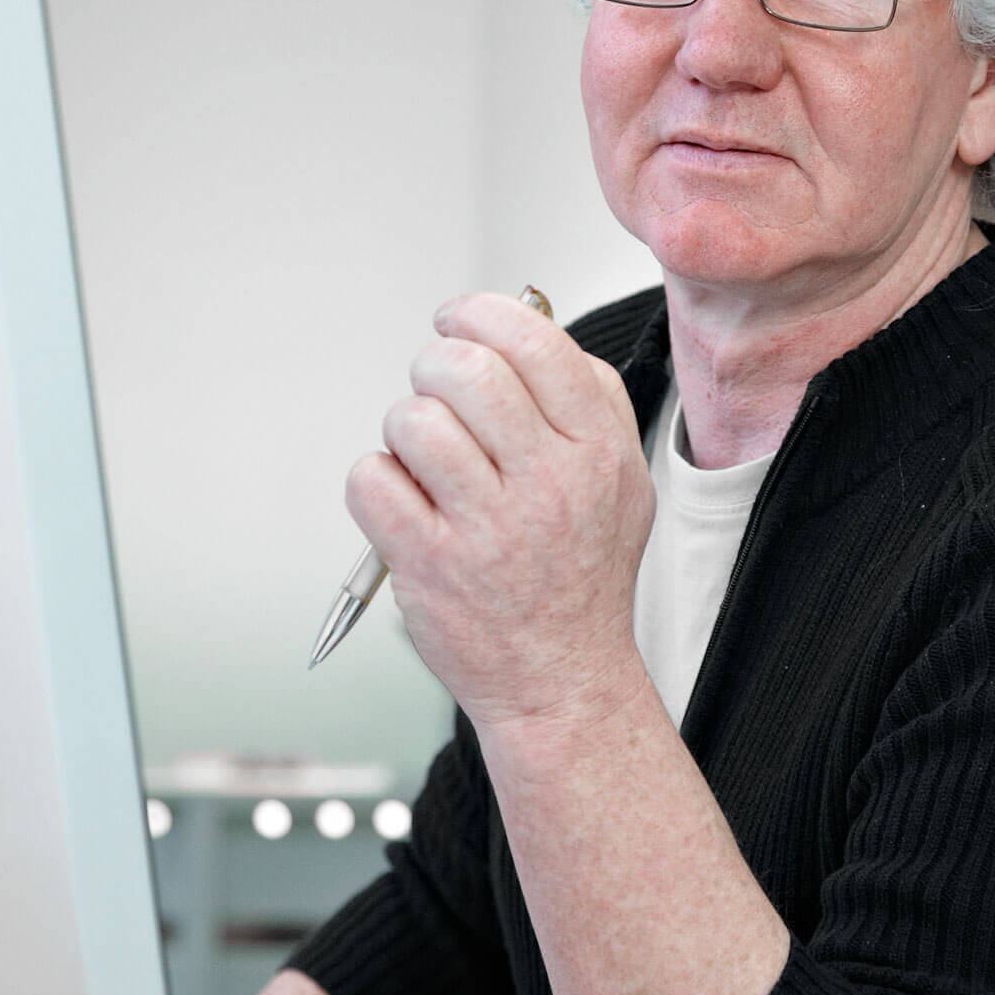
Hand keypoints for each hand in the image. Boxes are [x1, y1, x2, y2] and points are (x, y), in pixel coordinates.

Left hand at [345, 292, 654, 736]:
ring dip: (405, 428)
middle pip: (466, 369)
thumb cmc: (582, 577)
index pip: (534, 341)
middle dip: (434, 364)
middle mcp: (548, 485)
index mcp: (597, 451)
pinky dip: (375, 481)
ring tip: (423, 460)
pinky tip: (403, 502)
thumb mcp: (622, 481)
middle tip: (434, 388)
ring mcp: (487, 528)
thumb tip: (528, 324)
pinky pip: (372, 480)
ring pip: (413, 421)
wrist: (561, 680)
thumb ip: (590, 400)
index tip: (458, 323)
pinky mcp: (430, 565)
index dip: (480, 314)